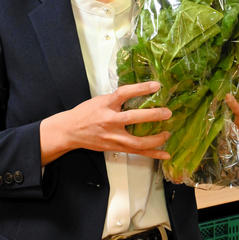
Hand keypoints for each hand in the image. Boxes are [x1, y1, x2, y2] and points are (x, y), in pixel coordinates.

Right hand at [40, 81, 171, 165]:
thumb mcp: (100, 100)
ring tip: (167, 133)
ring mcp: (112, 137)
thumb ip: (117, 98)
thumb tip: (138, 92)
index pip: (124, 93)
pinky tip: (165, 153)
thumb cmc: (86, 113)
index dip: (140, 88)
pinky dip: (152, 153)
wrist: (70, 131)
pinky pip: (137, 152)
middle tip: (167, 112)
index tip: (156, 85)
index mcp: (106, 104)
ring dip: (155, 138)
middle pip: (132, 118)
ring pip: (137, 141)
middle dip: (152, 115)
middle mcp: (109, 120)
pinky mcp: (115, 147)